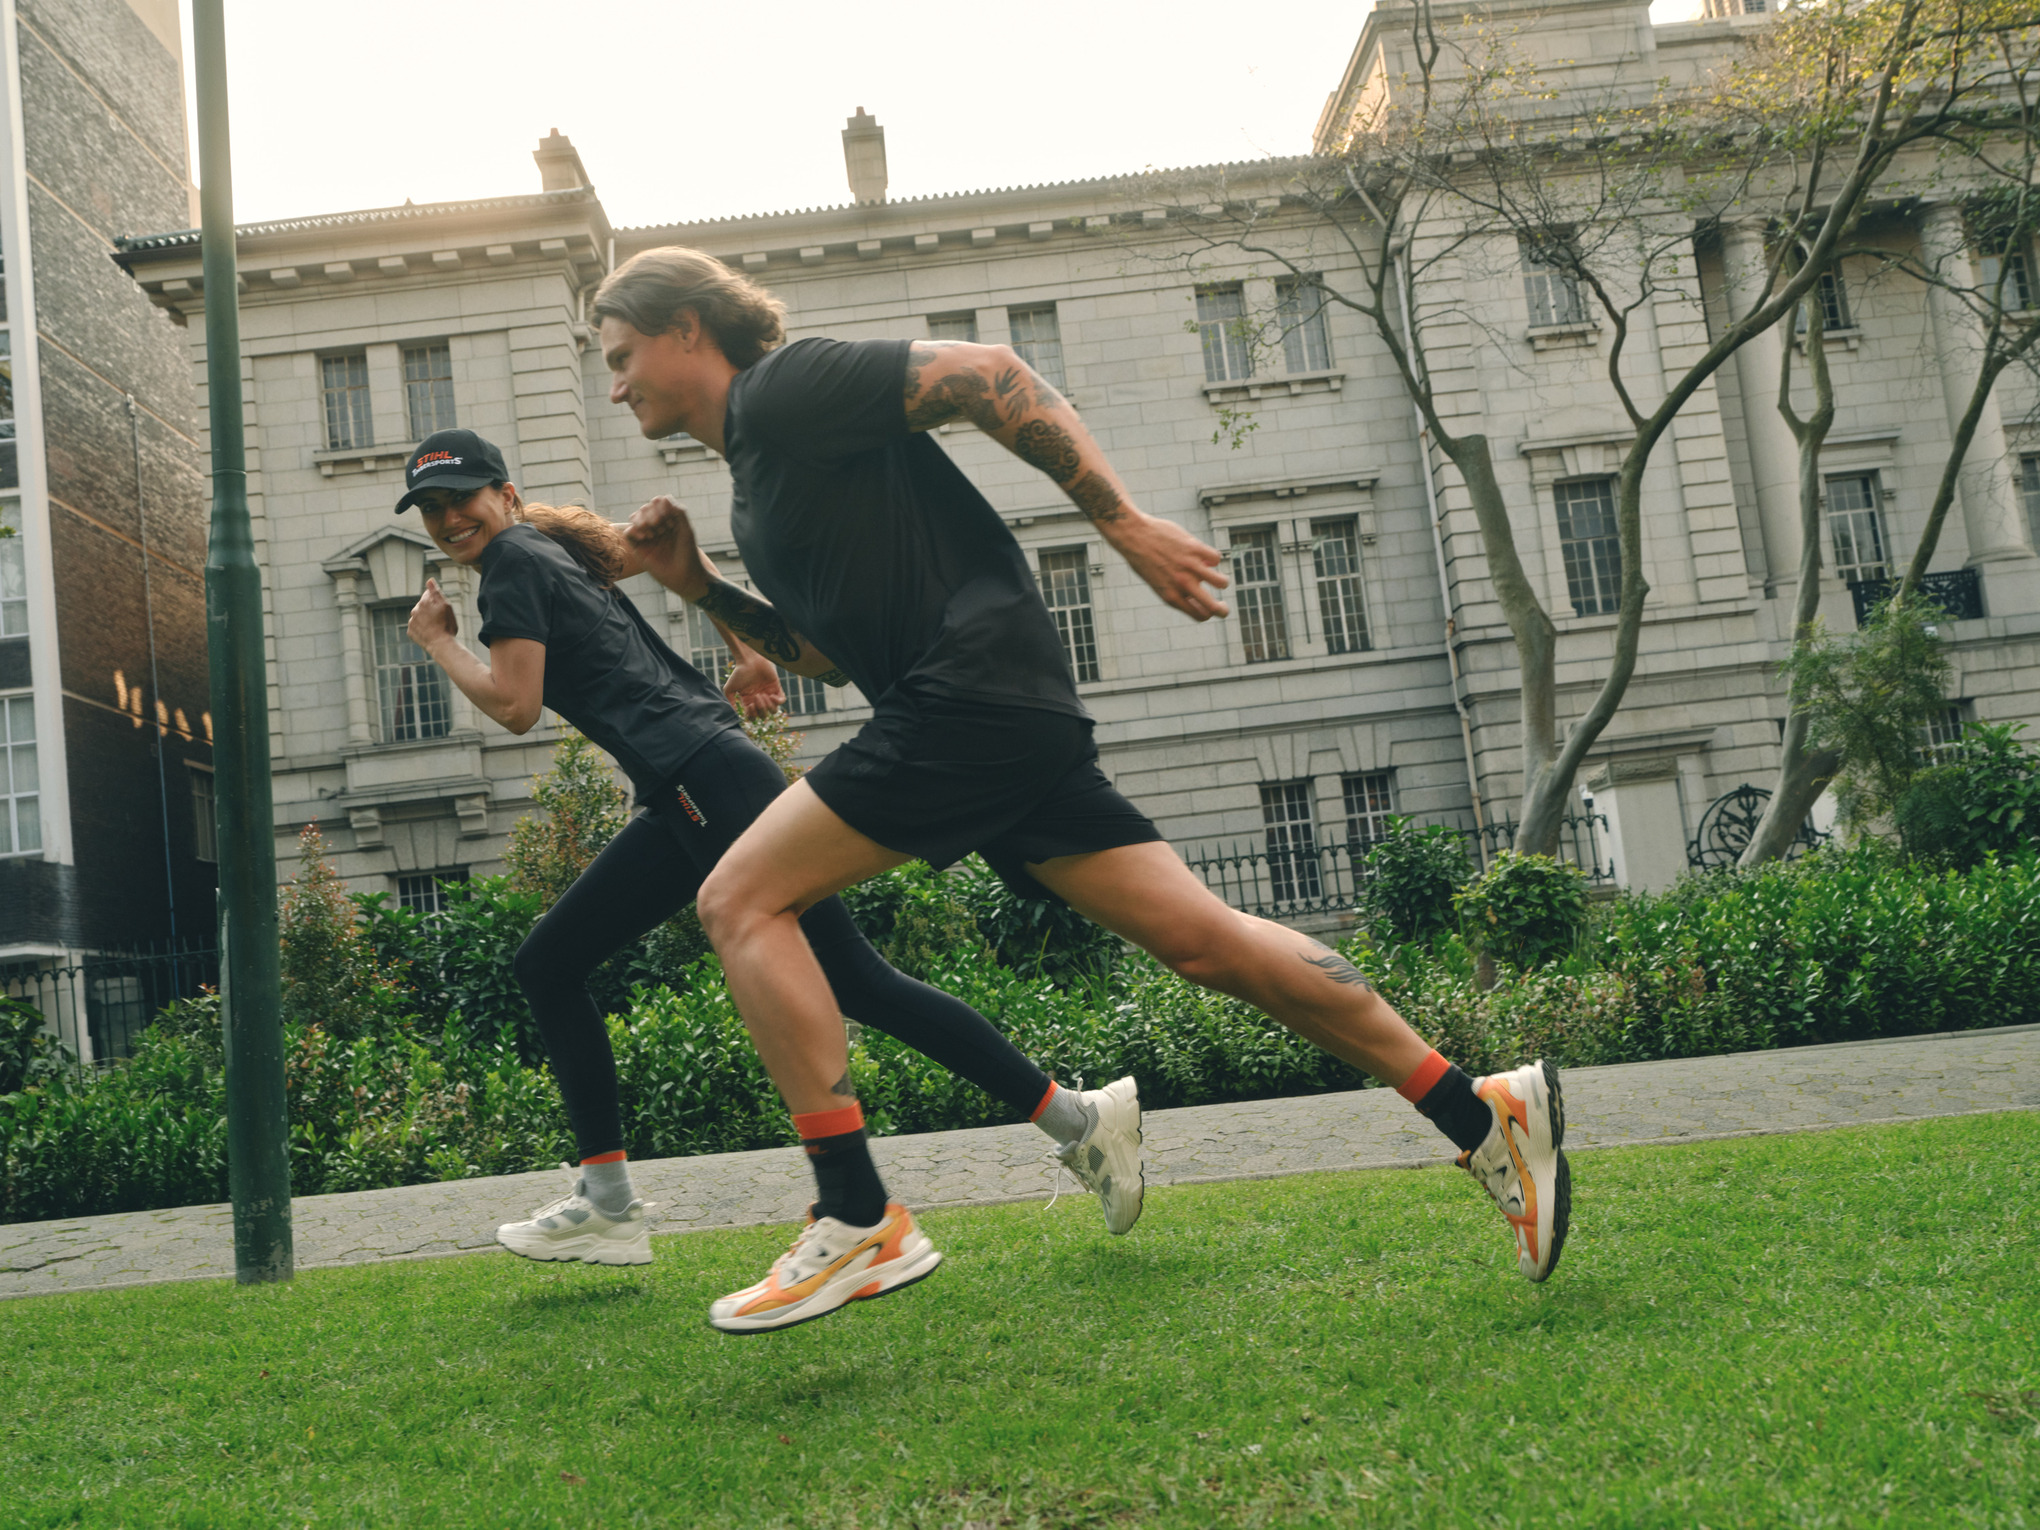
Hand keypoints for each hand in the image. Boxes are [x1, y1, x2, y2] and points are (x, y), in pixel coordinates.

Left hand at [408, 579, 456, 649]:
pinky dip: (422, 628)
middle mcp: (415, 610)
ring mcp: (412, 621)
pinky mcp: (410, 632)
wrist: (441, 645)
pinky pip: (416, 627)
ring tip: (436, 627)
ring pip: (419, 616)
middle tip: (441, 619)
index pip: (429, 594)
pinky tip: (430, 632)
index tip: (442, 608)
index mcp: (424, 602)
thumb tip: (429, 580)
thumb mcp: (446, 605)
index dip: (437, 600)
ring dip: (425, 619)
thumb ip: (436, 592)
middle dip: (430, 609)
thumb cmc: (447, 625)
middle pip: (423, 605)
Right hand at [625, 495, 707, 598]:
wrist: (685, 576)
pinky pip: (628, 534)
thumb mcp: (687, 530)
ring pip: (635, 519)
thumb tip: (664, 497)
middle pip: (645, 509)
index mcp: (669, 520)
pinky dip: (633, 530)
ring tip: (651, 532)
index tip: (668, 516)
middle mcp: (657, 527)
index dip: (659, 506)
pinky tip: (644, 537)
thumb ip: (679, 512)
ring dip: (640, 520)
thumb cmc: (689, 553)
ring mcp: (647, 537)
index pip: (658, 504)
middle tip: (658, 523)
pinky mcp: (639, 549)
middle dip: (649, 513)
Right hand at [724, 652, 785, 718]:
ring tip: (762, 695)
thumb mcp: (729, 688)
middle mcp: (759, 699)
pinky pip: (782, 700)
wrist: (749, 660)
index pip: (753, 716)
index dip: (752, 715)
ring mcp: (769, 694)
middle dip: (761, 710)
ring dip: (768, 706)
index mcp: (749, 701)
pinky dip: (778, 701)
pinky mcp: (776, 687)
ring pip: (773, 710)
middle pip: (764, 715)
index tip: (749, 706)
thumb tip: (735, 713)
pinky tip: (771, 695)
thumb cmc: (739, 672)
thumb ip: (730, 701)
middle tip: (756, 697)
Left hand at [1113, 511, 1229, 620]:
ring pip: (1221, 582)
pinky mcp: (1194, 548)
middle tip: (1223, 606)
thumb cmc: (1143, 559)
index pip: (1200, 615)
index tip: (1209, 606)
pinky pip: (1216, 558)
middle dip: (1223, 610)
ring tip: (1214, 574)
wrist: (1133, 535)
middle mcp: (1182, 584)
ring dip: (1222, 581)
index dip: (1208, 614)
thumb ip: (1176, 589)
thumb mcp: (1157, 582)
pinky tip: (1202, 554)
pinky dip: (1212, 557)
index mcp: (1171, 596)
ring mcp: (1190, 567)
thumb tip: (1199, 588)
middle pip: (1214, 608)